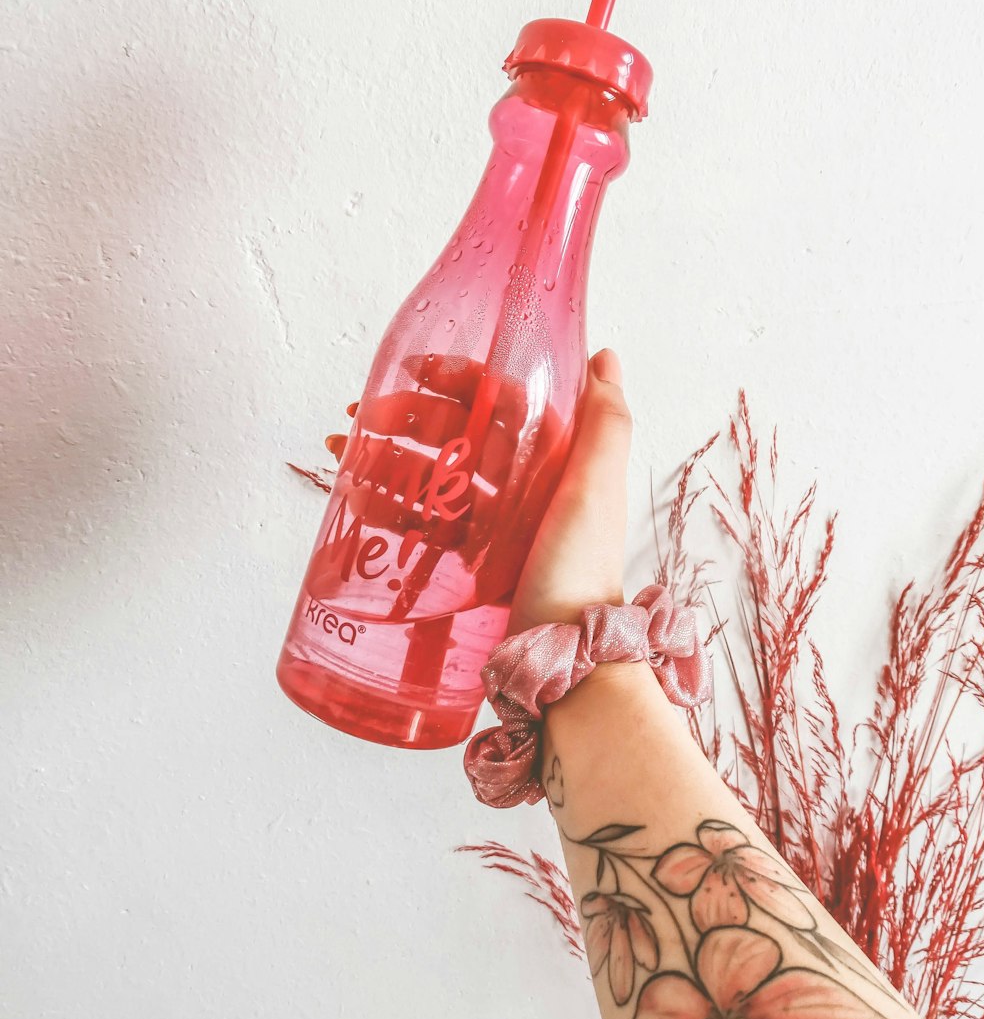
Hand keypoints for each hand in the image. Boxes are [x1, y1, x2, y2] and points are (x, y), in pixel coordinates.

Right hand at [324, 348, 629, 626]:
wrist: (566, 662)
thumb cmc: (580, 574)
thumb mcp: (595, 490)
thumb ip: (605, 424)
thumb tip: (602, 356)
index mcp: (558, 462)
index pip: (502, 402)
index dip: (458, 380)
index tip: (414, 371)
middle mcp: (530, 489)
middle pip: (460, 435)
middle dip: (408, 419)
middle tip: (362, 416)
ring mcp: (501, 527)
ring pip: (437, 477)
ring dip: (389, 459)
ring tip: (343, 456)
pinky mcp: (477, 563)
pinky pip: (429, 523)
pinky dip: (394, 508)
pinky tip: (358, 502)